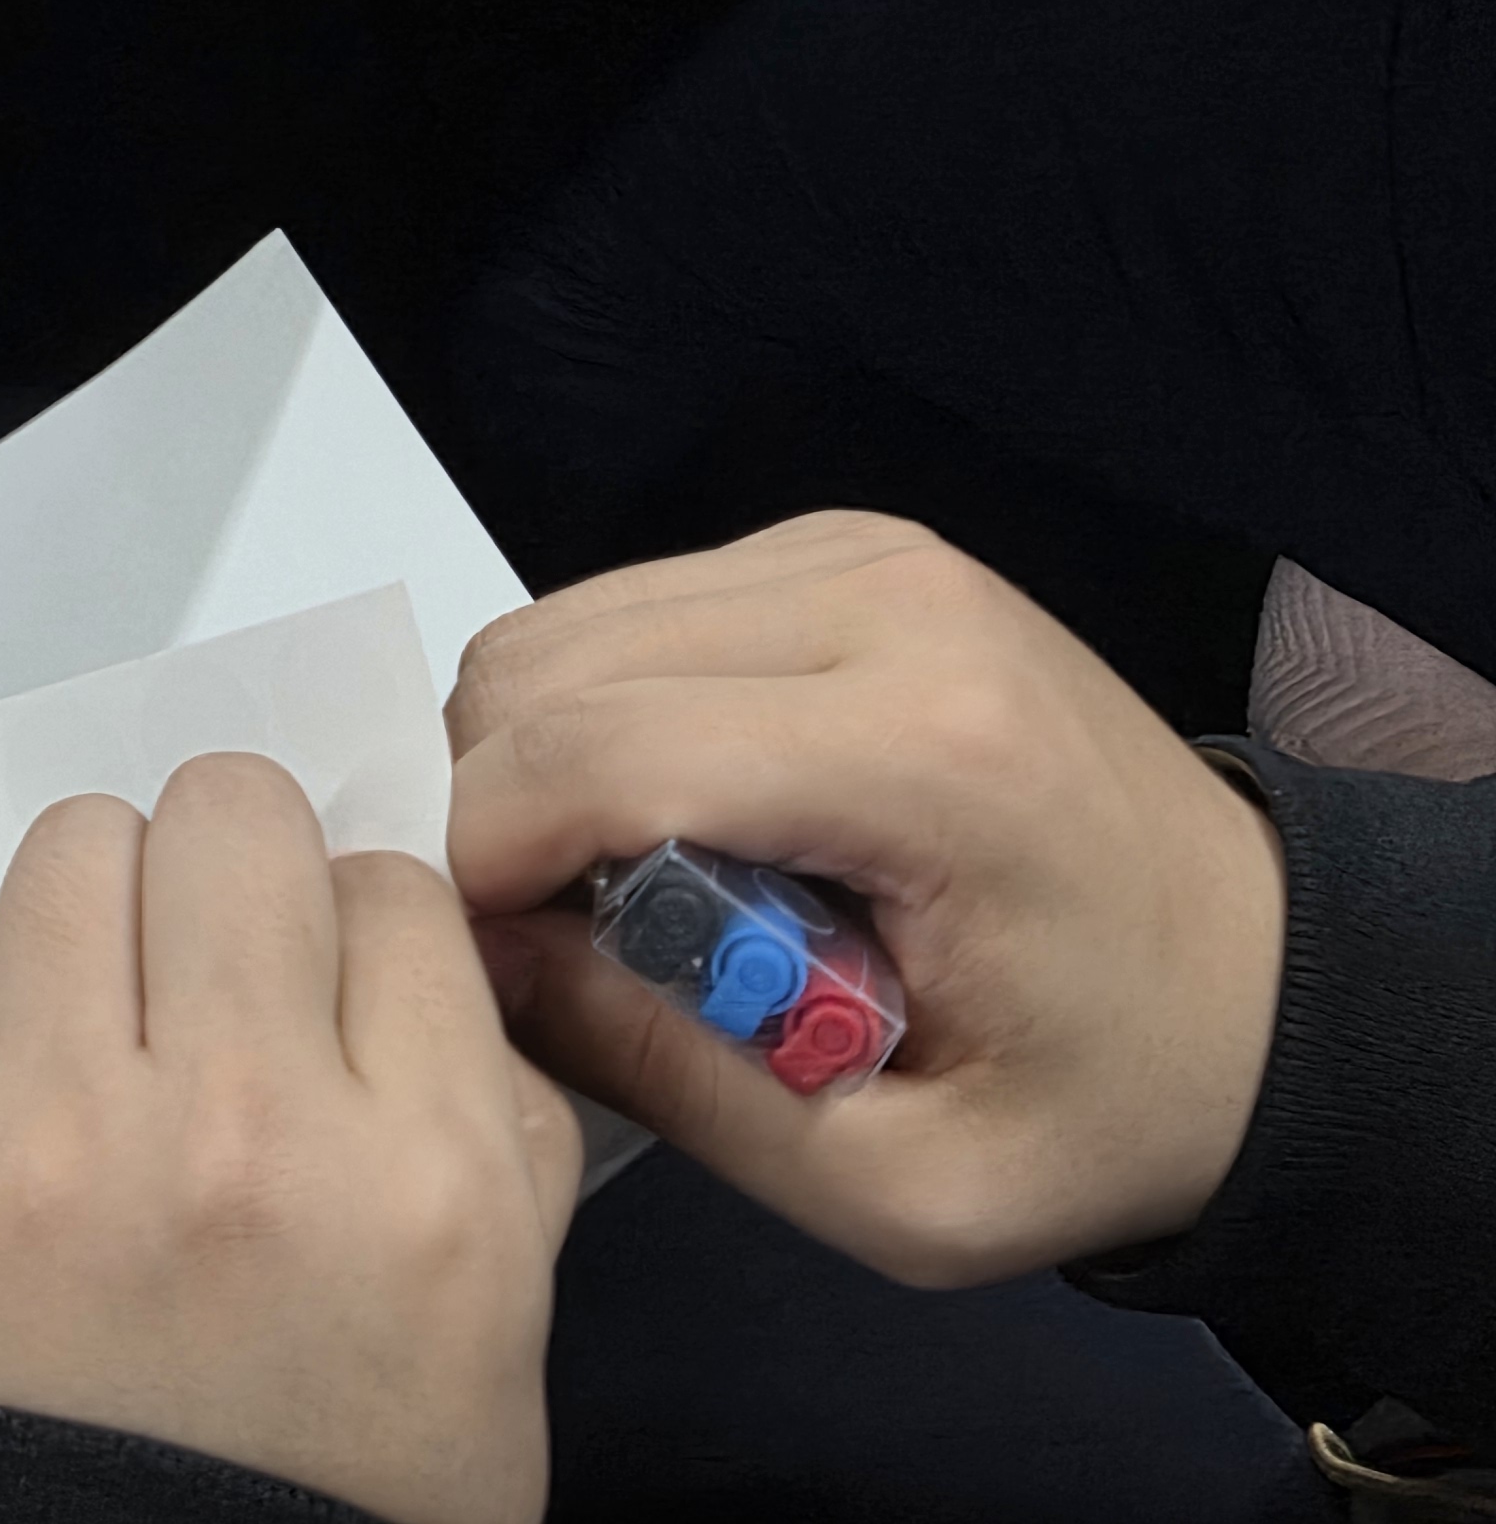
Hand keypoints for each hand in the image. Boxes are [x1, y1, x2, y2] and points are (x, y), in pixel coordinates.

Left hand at [0, 754, 583, 1523]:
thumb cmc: (319, 1496)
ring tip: (98, 1018)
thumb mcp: (494, 1335)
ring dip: (97, 911)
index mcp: (420, 1179)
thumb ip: (486, 1123)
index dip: (359, 924)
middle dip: (230, 873)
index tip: (327, 984)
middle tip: (209, 967)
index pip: (395, 886)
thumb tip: (406, 939)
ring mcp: (51, 1137)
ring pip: (75, 849)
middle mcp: (240, 1128)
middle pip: (232, 815)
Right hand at [448, 511, 1284, 1285]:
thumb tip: (488, 959)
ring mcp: (863, 553)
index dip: (478, 859)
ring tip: (622, 890)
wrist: (1270, 986)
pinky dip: (597, 714)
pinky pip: (625, 609)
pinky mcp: (841, 546)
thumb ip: (673, 1078)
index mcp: (929, 753)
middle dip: (492, 811)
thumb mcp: (904, 1187)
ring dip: (536, 761)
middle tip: (545, 942)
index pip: (598, 751)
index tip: (464, 962)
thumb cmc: (1110, 1098)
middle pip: (548, 668)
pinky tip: (674, 817)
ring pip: (563, 625)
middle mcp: (890, 605)